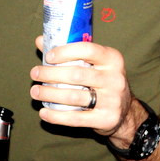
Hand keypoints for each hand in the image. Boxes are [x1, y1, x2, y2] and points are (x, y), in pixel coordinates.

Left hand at [29, 37, 145, 147]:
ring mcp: (112, 100)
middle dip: (50, 74)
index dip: (65, 52)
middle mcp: (115, 78)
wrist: (125, 111)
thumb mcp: (94, 63)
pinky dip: (56, 116)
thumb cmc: (103, 81)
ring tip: (35, 91)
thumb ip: (69, 51)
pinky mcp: (106, 119)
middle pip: (76, 74)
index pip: (87, 49)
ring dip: (49, 94)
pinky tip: (44, 112)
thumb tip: (41, 40)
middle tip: (34, 74)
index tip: (48, 57)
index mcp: (112, 58)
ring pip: (73, 97)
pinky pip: (76, 118)